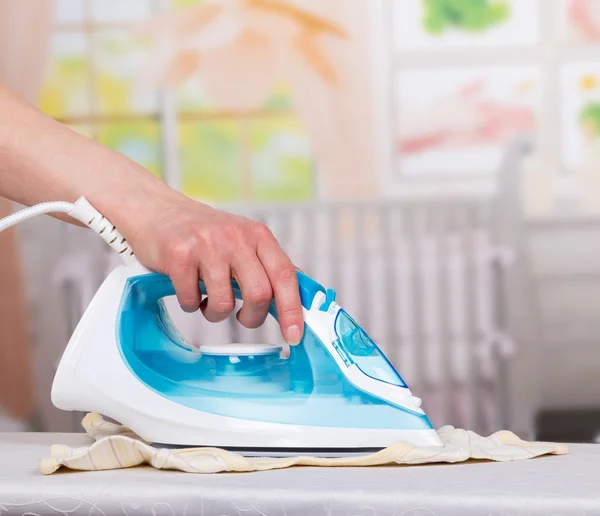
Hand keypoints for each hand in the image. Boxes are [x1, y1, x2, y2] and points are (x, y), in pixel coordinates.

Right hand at [116, 191, 303, 344]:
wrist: (157, 210)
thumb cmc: (204, 232)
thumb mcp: (243, 239)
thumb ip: (268, 265)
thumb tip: (299, 295)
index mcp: (258, 235)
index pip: (285, 275)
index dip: (292, 309)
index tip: (294, 335)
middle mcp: (236, 237)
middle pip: (259, 294)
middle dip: (252, 317)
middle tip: (242, 318)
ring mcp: (207, 244)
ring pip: (224, 303)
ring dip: (216, 313)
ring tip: (208, 301)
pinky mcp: (179, 254)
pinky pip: (191, 301)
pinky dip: (191, 305)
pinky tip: (187, 289)